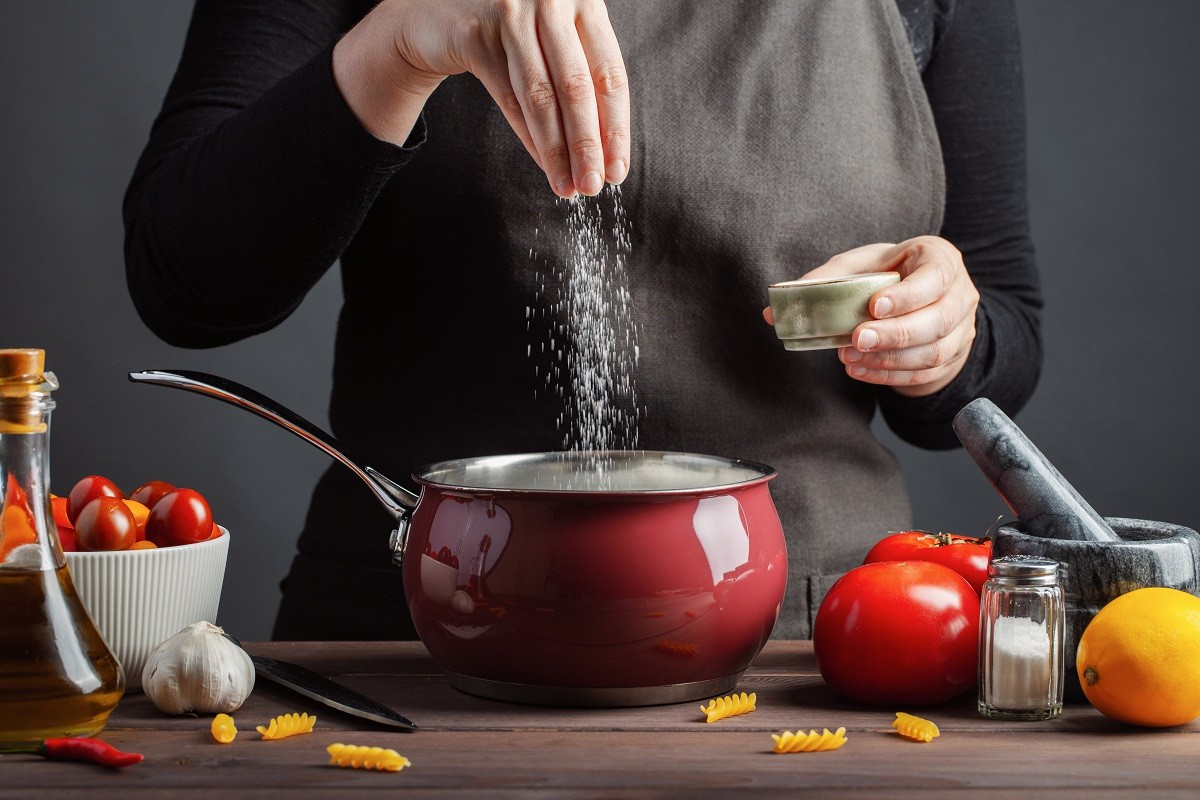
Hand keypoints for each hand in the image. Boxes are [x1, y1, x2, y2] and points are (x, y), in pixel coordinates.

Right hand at [333, 0, 629, 198]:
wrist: (441, 9)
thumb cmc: (513, 27)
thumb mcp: (558, 36)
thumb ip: (583, 74)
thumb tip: (607, 152)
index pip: (609, 74)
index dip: (615, 127)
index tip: (617, 168)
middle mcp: (550, 1)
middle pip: (577, 88)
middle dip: (587, 146)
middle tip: (593, 185)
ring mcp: (511, 14)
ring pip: (540, 97)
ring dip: (556, 151)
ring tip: (567, 185)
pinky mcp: (476, 34)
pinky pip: (507, 97)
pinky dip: (528, 136)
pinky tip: (544, 163)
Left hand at [763, 237, 978, 396]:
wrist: (919, 301)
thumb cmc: (888, 276)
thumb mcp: (860, 267)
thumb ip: (823, 282)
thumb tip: (773, 312)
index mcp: (940, 259)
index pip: (935, 277)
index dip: (908, 295)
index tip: (874, 306)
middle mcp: (960, 293)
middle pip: (938, 320)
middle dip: (895, 334)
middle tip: (857, 339)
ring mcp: (962, 329)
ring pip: (934, 351)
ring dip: (889, 359)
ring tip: (851, 358)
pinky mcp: (953, 357)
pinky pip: (926, 373)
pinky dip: (890, 376)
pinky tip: (860, 371)